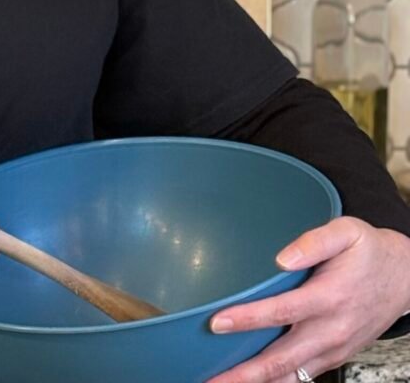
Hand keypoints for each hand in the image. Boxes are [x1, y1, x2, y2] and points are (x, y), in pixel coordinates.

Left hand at [205, 217, 409, 382]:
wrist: (406, 278)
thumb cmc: (370, 251)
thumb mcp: (347, 233)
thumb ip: (313, 242)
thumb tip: (282, 258)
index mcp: (329, 297)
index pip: (282, 312)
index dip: (248, 319)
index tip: (217, 323)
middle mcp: (331, 330)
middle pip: (282, 359)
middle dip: (245, 372)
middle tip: (211, 378)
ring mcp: (335, 349)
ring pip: (292, 376)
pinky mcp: (336, 356)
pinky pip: (304, 377)